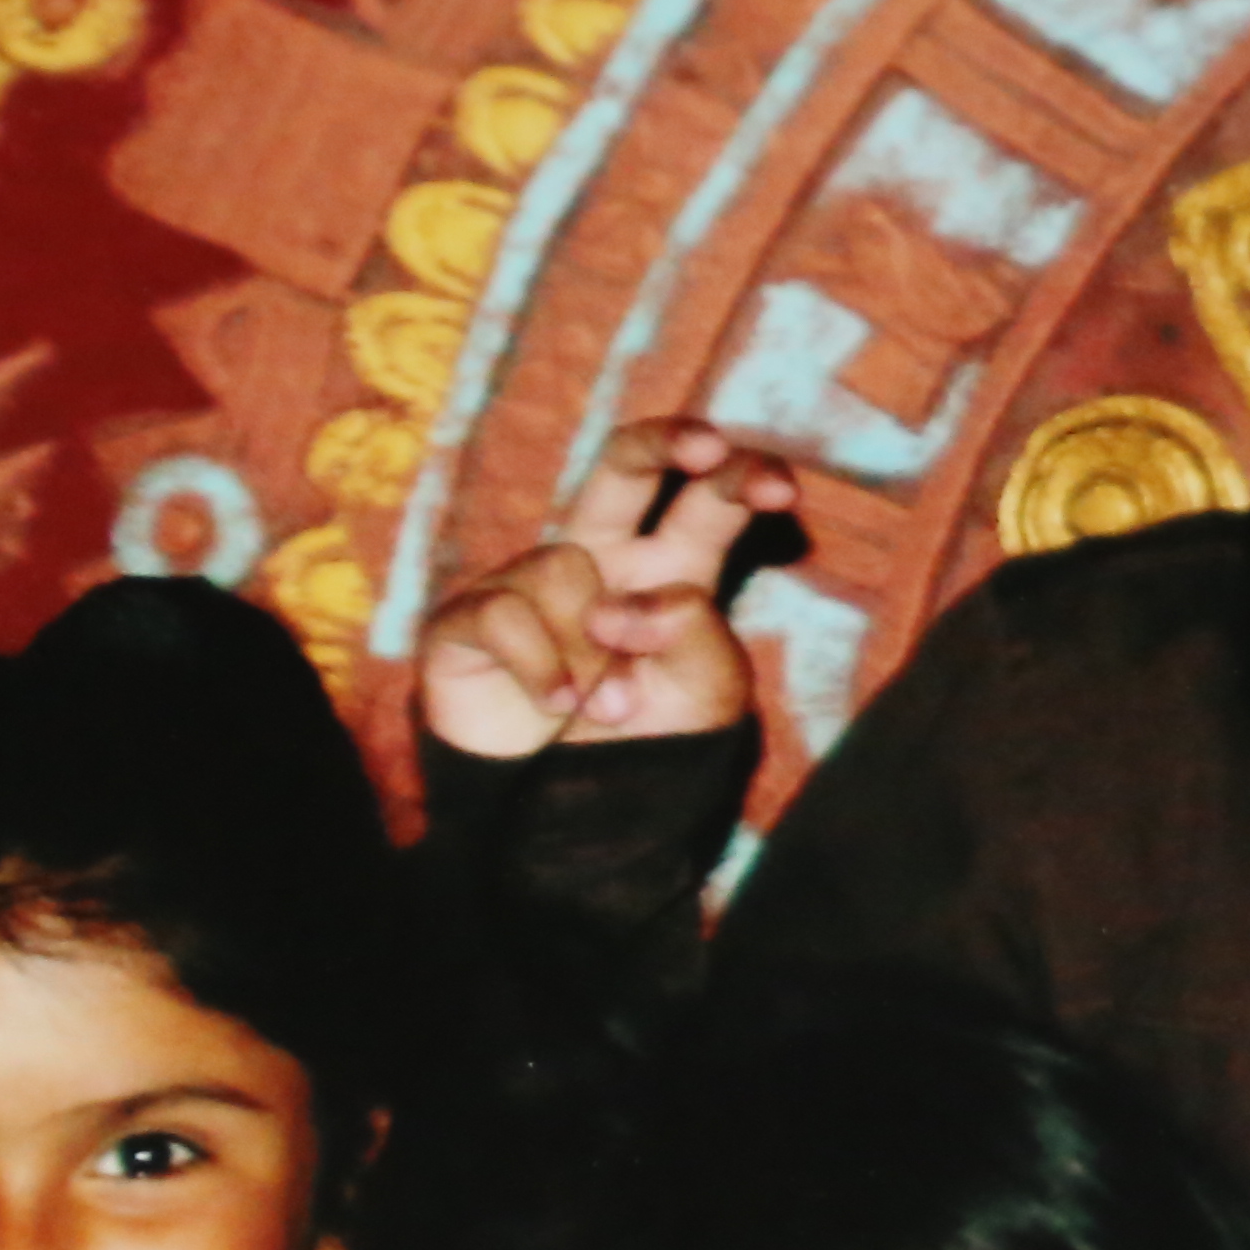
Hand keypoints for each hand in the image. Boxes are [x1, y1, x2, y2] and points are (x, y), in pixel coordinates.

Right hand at [413, 419, 798, 757]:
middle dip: (662, 442)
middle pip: (622, 466)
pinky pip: (506, 613)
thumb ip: (697, 637)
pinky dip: (542, 668)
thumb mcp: (706, 693)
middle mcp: (601, 558)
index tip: (780, 491)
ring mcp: (529, 579)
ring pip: (563, 567)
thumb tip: (626, 608)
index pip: (705, 501)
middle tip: (705, 445)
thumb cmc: (649, 736)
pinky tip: (555, 704)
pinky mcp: (469, 615)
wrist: (570, 807)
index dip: (739, 479)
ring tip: (606, 710)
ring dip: (593, 649)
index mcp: (671, 568)